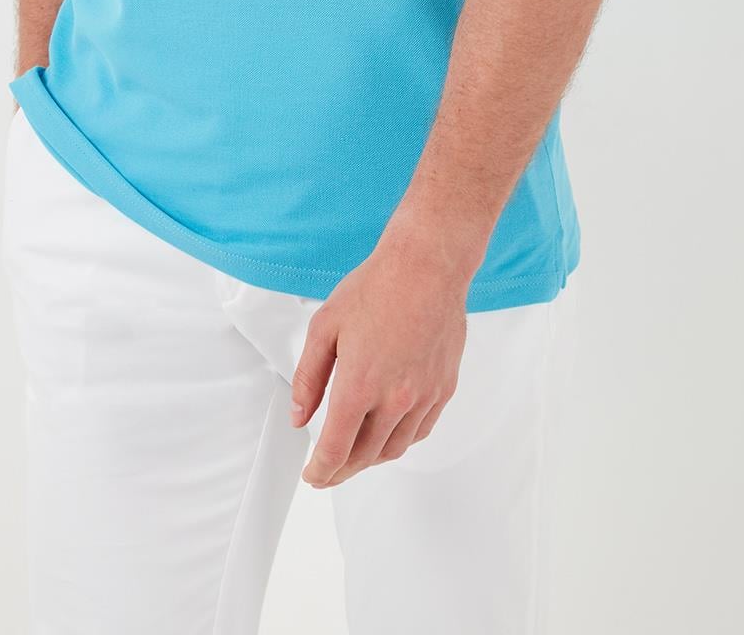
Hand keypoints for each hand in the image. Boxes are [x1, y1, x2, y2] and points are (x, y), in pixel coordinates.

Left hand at [291, 222, 472, 488]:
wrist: (427, 266)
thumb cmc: (377, 287)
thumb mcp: (325, 326)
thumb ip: (308, 378)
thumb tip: (300, 415)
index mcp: (359, 386)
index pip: (336, 449)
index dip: (321, 471)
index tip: (313, 476)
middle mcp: (394, 399)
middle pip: (365, 456)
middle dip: (342, 470)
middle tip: (328, 472)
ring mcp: (423, 396)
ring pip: (395, 448)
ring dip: (371, 458)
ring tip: (355, 454)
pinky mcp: (443, 388)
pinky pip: (420, 431)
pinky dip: (400, 440)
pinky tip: (388, 432)